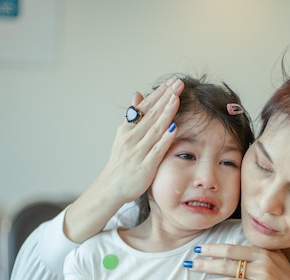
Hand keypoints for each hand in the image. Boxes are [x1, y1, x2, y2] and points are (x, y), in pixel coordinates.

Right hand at [63, 78, 183, 242]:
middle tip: (178, 83)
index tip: (172, 82)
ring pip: (154, 129)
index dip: (159, 94)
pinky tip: (175, 128)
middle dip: (165, 97)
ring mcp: (138, 151)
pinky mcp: (144, 166)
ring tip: (176, 98)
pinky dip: (165, 138)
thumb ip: (134, 117)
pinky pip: (156, 150)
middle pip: (151, 114)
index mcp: (128, 129)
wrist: (111, 188)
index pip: (145, 107)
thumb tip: (138, 94)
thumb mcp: (125, 136)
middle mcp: (131, 138)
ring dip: (166, 113)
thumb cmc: (122, 162)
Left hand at [191, 244, 289, 279]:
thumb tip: (237, 241)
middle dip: (206, 264)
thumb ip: (258, 251)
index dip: (213, 249)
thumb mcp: (276, 259)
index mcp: (264, 255)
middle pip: (228, 265)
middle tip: (191, 264)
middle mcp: (263, 269)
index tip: (198, 249)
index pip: (233, 250)